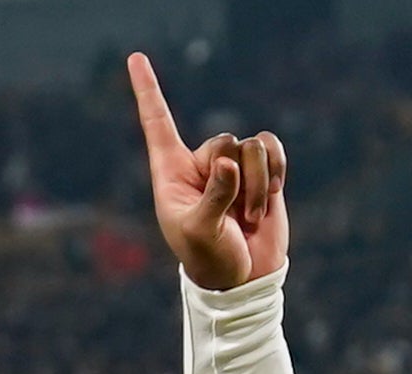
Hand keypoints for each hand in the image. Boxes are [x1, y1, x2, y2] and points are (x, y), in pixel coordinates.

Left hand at [129, 53, 287, 291]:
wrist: (243, 278)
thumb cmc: (209, 258)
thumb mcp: (201, 232)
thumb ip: (213, 197)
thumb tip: (230, 164)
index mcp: (172, 172)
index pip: (157, 123)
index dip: (147, 90)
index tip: (135, 57)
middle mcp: (201, 163)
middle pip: (223, 141)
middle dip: (234, 180)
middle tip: (233, 217)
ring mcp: (232, 166)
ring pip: (251, 147)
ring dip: (256, 186)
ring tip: (248, 218)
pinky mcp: (261, 172)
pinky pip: (272, 147)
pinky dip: (275, 170)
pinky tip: (270, 196)